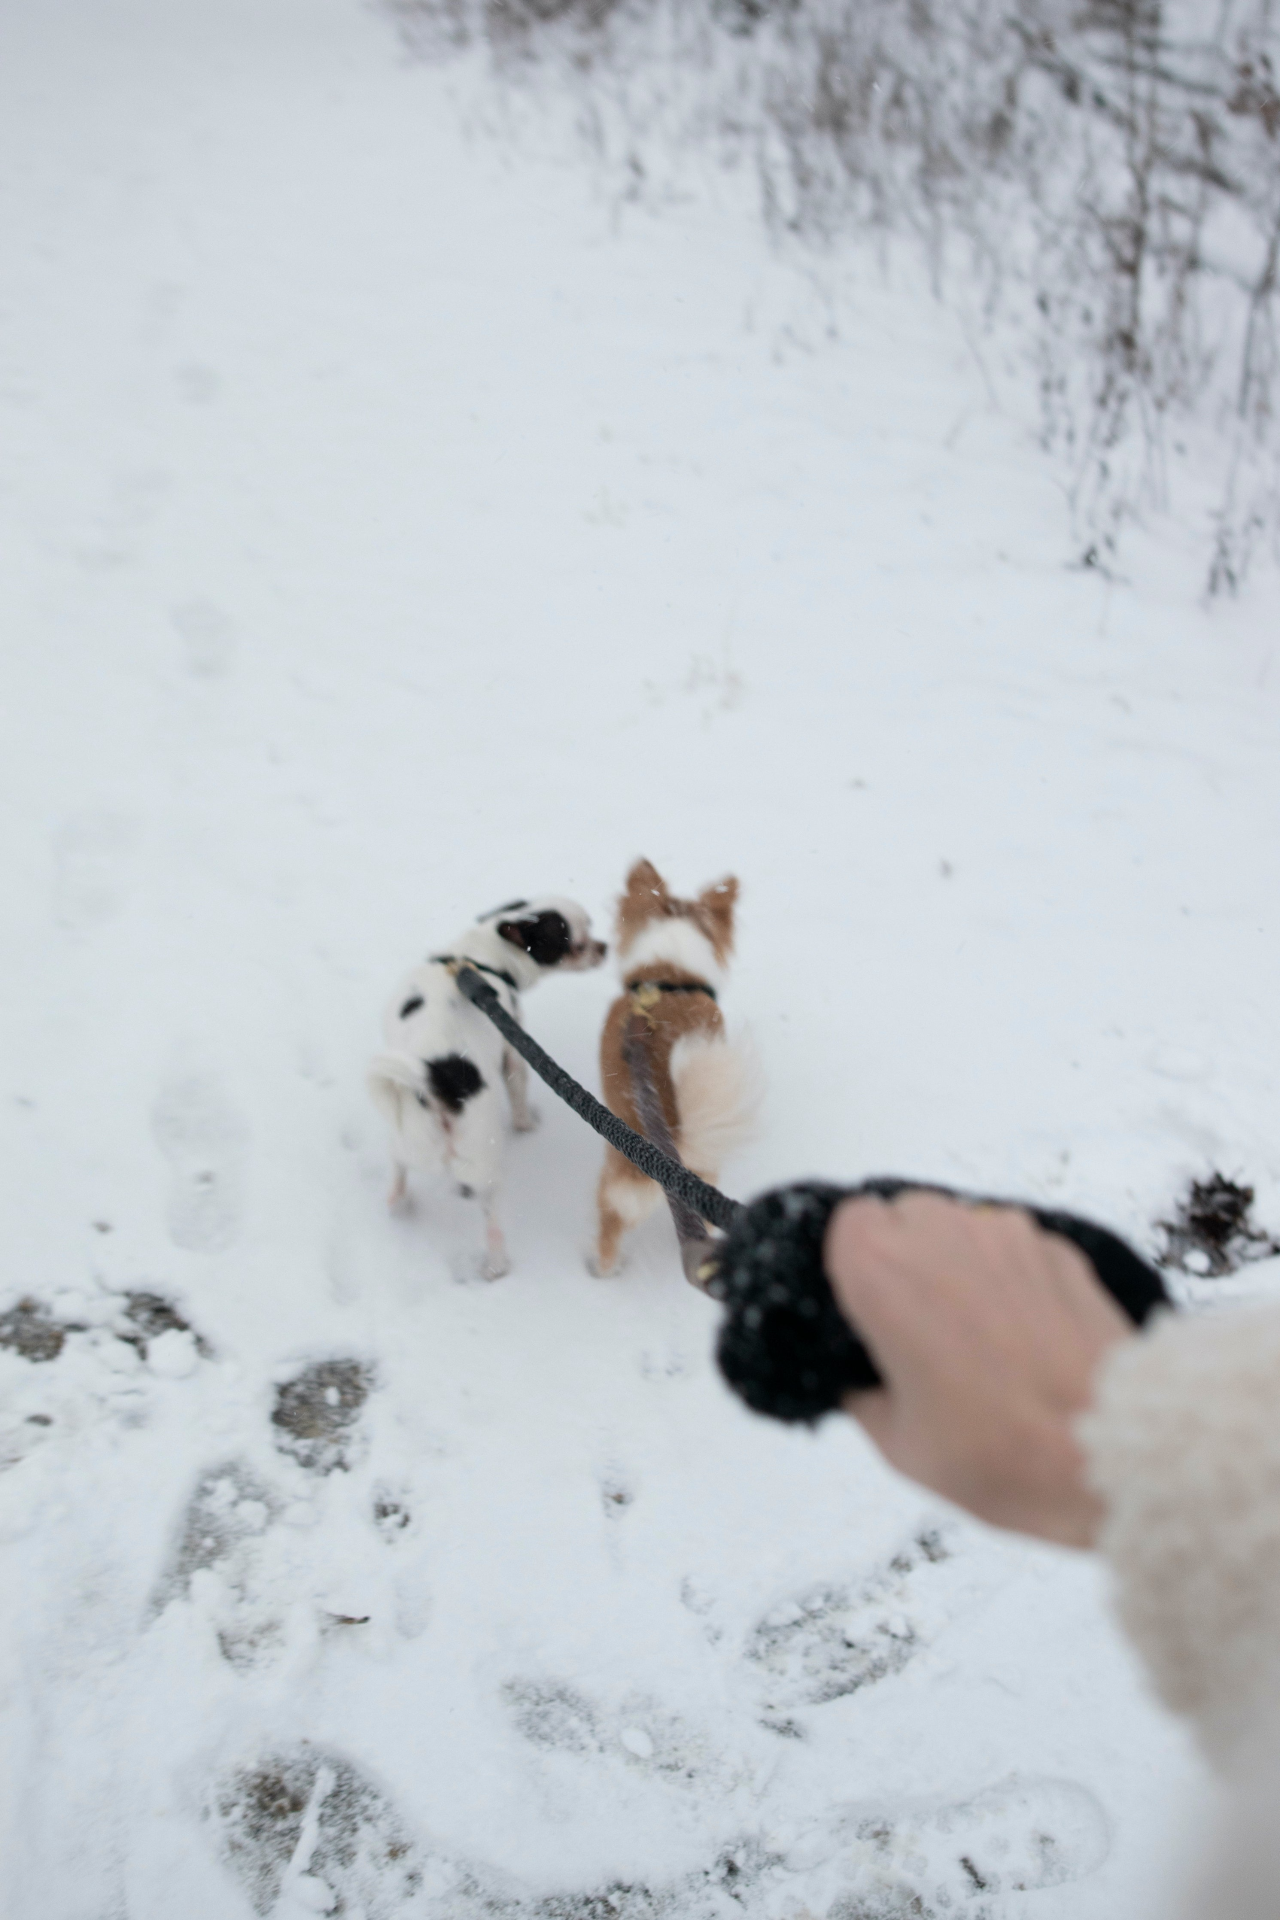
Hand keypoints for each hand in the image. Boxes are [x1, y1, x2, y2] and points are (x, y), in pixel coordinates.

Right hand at [824, 1190, 1133, 1546]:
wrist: (1113, 1456)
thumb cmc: (1002, 1454)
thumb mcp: (900, 1447)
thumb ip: (863, 1396)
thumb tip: (861, 1382)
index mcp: (884, 1272)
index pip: (848, 1224)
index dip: (854, 1265)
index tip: (866, 1310)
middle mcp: (944, 1234)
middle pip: (905, 1216)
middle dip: (906, 1260)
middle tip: (918, 1327)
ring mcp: (1009, 1236)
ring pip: (962, 1226)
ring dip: (958, 1264)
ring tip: (976, 1334)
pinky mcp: (1060, 1250)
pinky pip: (1015, 1249)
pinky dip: (1009, 1278)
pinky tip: (1023, 1335)